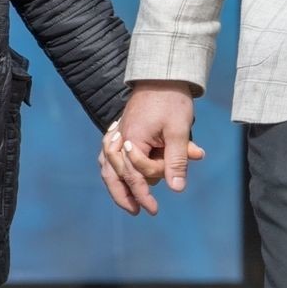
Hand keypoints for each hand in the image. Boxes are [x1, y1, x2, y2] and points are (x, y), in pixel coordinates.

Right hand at [96, 81, 204, 216]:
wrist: (162, 76)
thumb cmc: (172, 101)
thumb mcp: (179, 131)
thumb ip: (177, 160)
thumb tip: (176, 189)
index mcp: (132, 139)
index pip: (137, 174)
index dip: (147, 192)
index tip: (156, 206)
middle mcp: (119, 139)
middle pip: (115, 175)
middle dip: (128, 194)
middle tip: (139, 211)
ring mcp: (116, 135)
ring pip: (108, 167)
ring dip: (117, 185)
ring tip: (128, 201)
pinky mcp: (119, 131)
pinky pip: (108, 156)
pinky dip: (112, 170)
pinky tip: (118, 178)